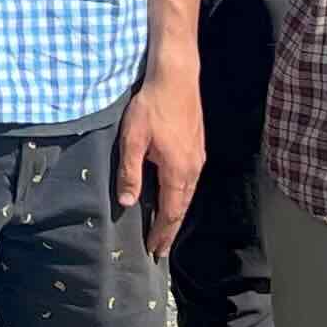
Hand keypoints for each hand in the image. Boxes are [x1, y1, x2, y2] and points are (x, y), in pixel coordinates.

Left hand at [118, 54, 203, 259]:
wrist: (177, 77)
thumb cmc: (151, 106)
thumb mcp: (132, 139)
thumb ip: (130, 173)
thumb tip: (127, 202)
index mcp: (177, 172)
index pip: (170, 212)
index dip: (161, 232)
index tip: (154, 250)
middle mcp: (193, 169)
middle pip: (182, 208)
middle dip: (170, 229)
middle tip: (161, 248)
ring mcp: (198, 158)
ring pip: (188, 195)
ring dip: (177, 214)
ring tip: (166, 228)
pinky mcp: (197, 147)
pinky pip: (190, 182)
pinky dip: (181, 197)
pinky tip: (174, 197)